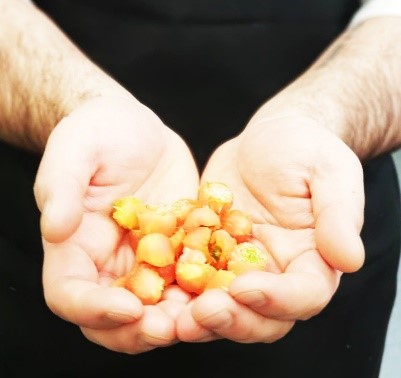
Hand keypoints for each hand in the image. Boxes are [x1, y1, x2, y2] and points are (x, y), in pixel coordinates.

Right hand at [34, 95, 198, 352]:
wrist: (138, 130)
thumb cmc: (97, 133)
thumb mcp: (76, 149)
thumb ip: (61, 187)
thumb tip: (53, 227)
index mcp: (74, 247)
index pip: (71, 294)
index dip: (95, 309)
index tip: (128, 307)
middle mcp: (110, 263)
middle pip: (117, 316)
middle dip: (143, 328)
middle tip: (172, 327)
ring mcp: (148, 260)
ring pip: (161, 304)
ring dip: (182, 317)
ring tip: (207, 313)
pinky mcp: (180, 249)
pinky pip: (194, 277)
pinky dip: (210, 287)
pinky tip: (231, 285)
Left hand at [176, 115, 363, 342]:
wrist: (267, 139)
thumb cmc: (304, 149)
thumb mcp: (329, 170)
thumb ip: (339, 214)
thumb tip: (349, 258)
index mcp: (311, 259)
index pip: (303, 294)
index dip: (277, 299)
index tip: (244, 287)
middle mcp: (275, 272)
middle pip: (260, 315)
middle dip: (232, 319)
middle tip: (200, 312)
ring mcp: (238, 266)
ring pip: (222, 306)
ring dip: (197, 316)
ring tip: (170, 316)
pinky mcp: (207, 254)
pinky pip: (191, 278)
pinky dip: (173, 287)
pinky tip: (150, 285)